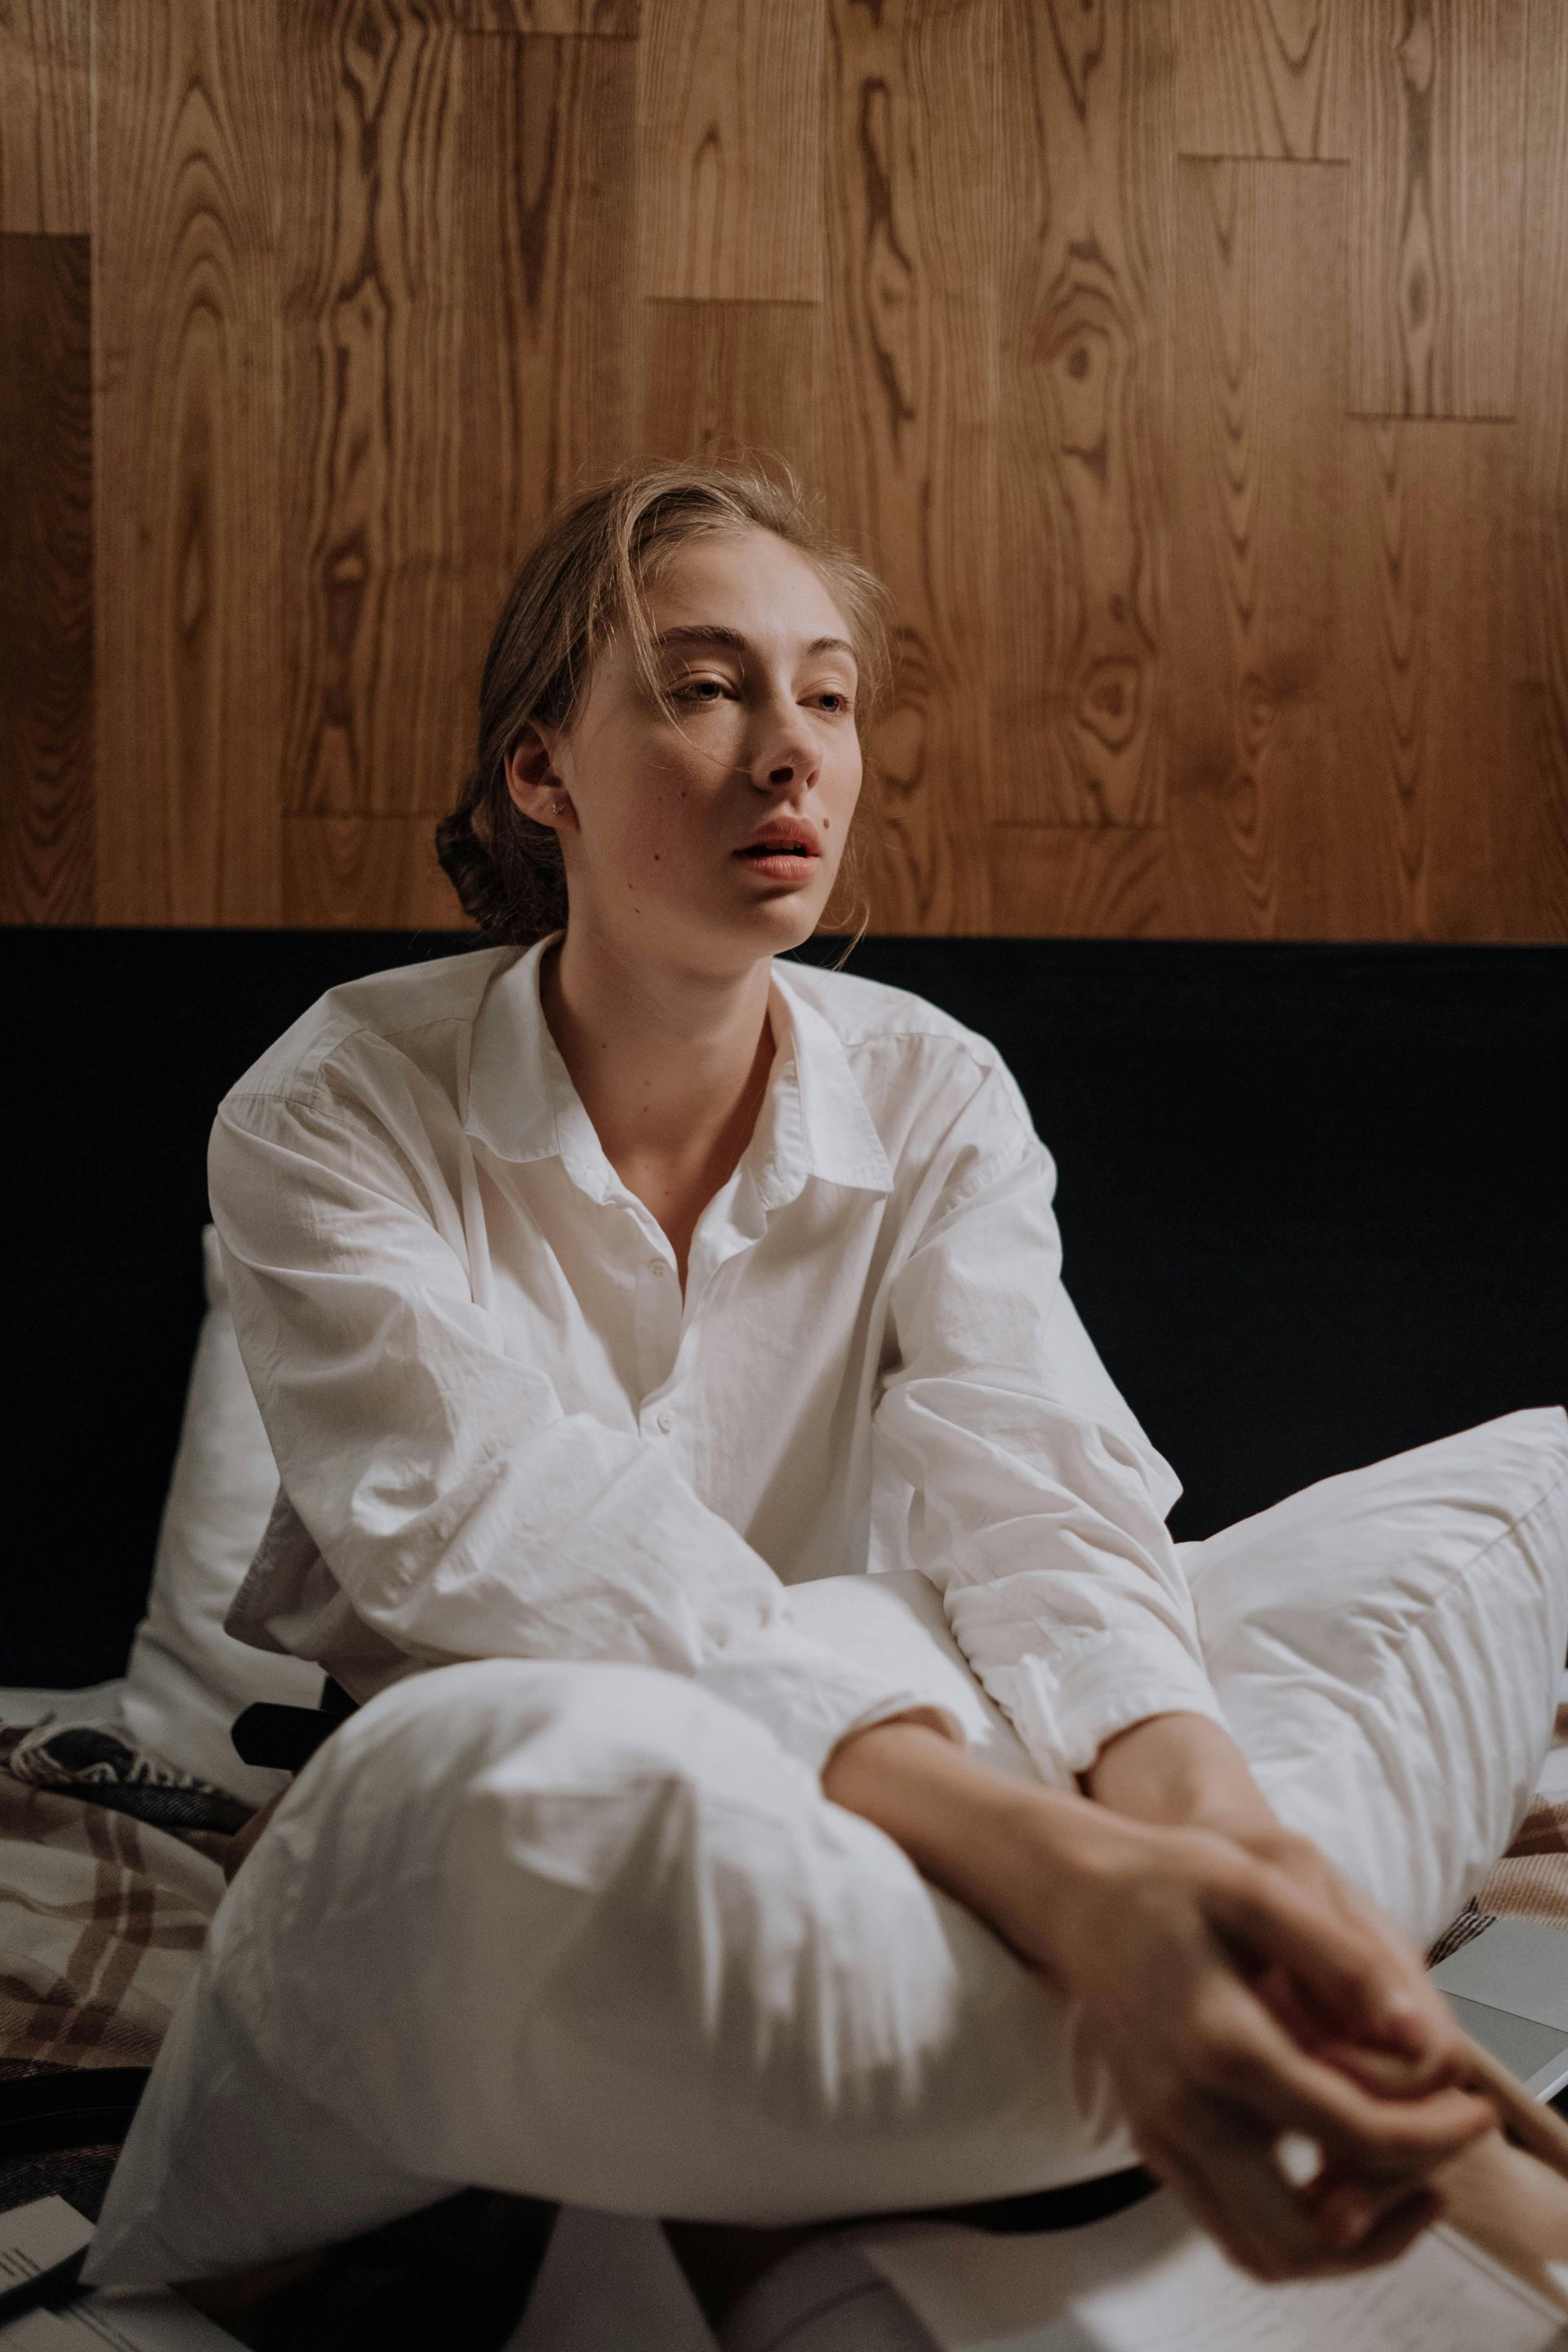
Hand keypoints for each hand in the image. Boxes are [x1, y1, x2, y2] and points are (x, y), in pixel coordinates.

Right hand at [820, 1718, 1493, 2283]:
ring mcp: (1164, 2138)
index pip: (1353, 2132)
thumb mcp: (1260, 1883)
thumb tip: (1418, 2037)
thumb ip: (1341, 1957)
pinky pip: (1232, 2231)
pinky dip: (1295, 2229)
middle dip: (1395, 2215)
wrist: (1078, 1896)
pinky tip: (1336, 2174)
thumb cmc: (1172, 1880)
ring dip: (1347, 2243)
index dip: (1433, 2135)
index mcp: (1221, 2041)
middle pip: (1311, 2232)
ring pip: (1267, 2252)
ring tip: (1399, 2182)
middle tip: (1439, 2165)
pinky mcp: (1155, 2147)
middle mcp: (1186, 2109)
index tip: (1474, 2112)